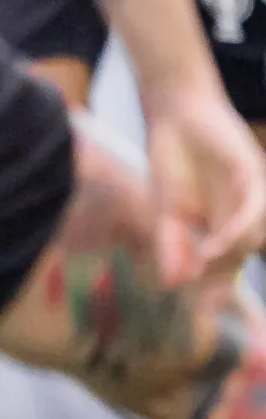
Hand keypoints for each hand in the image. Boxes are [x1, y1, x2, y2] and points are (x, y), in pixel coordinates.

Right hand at [142, 79, 265, 286]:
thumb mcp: (165, 209)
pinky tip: (215, 242)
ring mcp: (251, 195)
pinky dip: (237, 230)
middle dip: (224, 278)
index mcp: (224, 222)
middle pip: (243, 256)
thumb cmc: (171, 157)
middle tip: (204, 294)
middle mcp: (243, 212)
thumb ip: (170, 244)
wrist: (173, 112)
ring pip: (253, 237)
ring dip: (230, 255)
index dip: (218, 287)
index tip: (202, 306)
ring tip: (202, 263)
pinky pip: (254, 210)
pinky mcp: (252, 175)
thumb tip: (172, 283)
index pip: (229, 263)